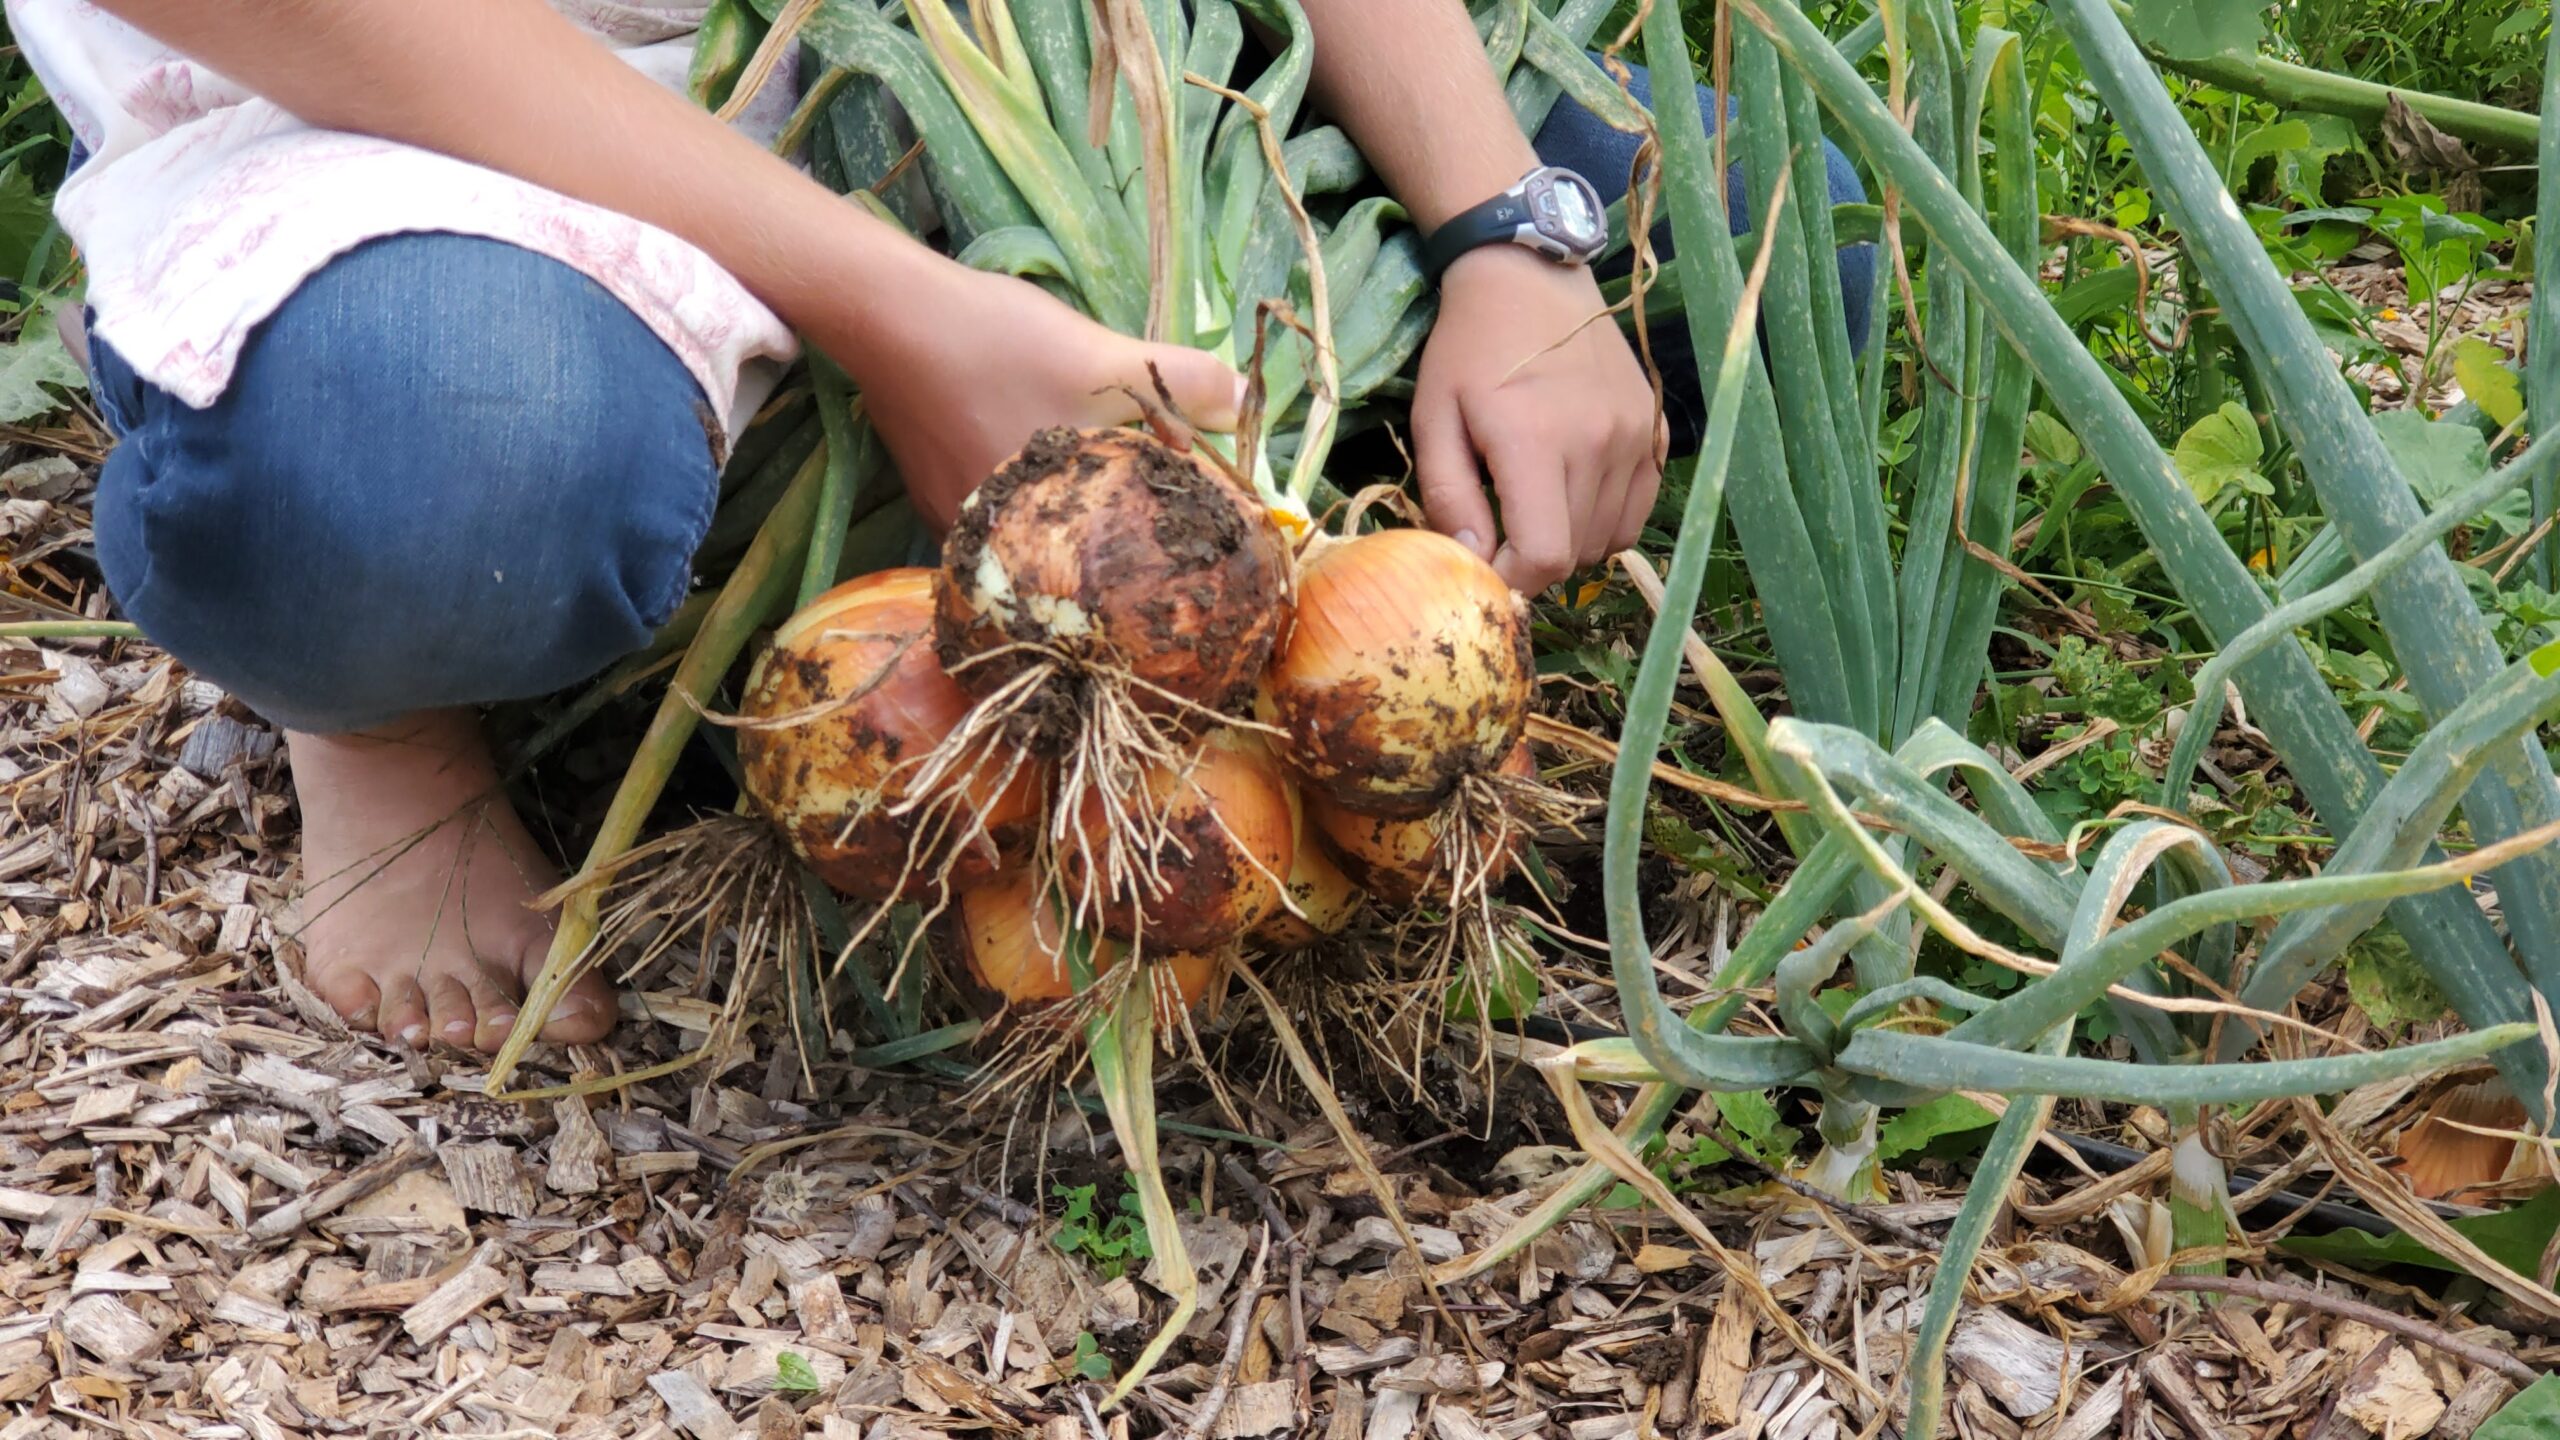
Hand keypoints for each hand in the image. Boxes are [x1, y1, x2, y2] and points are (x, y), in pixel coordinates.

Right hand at [844, 265, 1246, 532]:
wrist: (888, 315)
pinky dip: (1028, 483)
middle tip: (1157, 468)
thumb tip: (1250, 402)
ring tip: (1105, 455)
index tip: (1196, 491)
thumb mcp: (1106, 361)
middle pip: (1080, 544)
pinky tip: (1040, 445)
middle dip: (1121, 512)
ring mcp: (956, 528)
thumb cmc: (1002, 347)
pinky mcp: (932, 499)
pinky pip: (999, 507)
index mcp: (1043, 539)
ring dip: (1072, 496)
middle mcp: (994, 553)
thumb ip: (1184, 384)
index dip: (1168, 519)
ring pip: (1038, 524)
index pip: (1127, 549)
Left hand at [1411, 247, 1665, 594]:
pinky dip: (1604, 520)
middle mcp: (1597, 443)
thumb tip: (1473, 560)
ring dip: (1568, 540)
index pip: (1545, 556)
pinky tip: (1572, 491)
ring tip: (1535, 502)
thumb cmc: (1468, 349)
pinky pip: (1636, 511)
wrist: (1529, 277)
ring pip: (1607, 539)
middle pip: (1575, 554)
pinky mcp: (1654, 429)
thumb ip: (1449, 495)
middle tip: (1502, 528)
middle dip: (1533, 560)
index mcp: (1535, 442)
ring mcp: (1633, 436)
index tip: (1487, 566)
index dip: (1513, 579)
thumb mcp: (1434, 419)